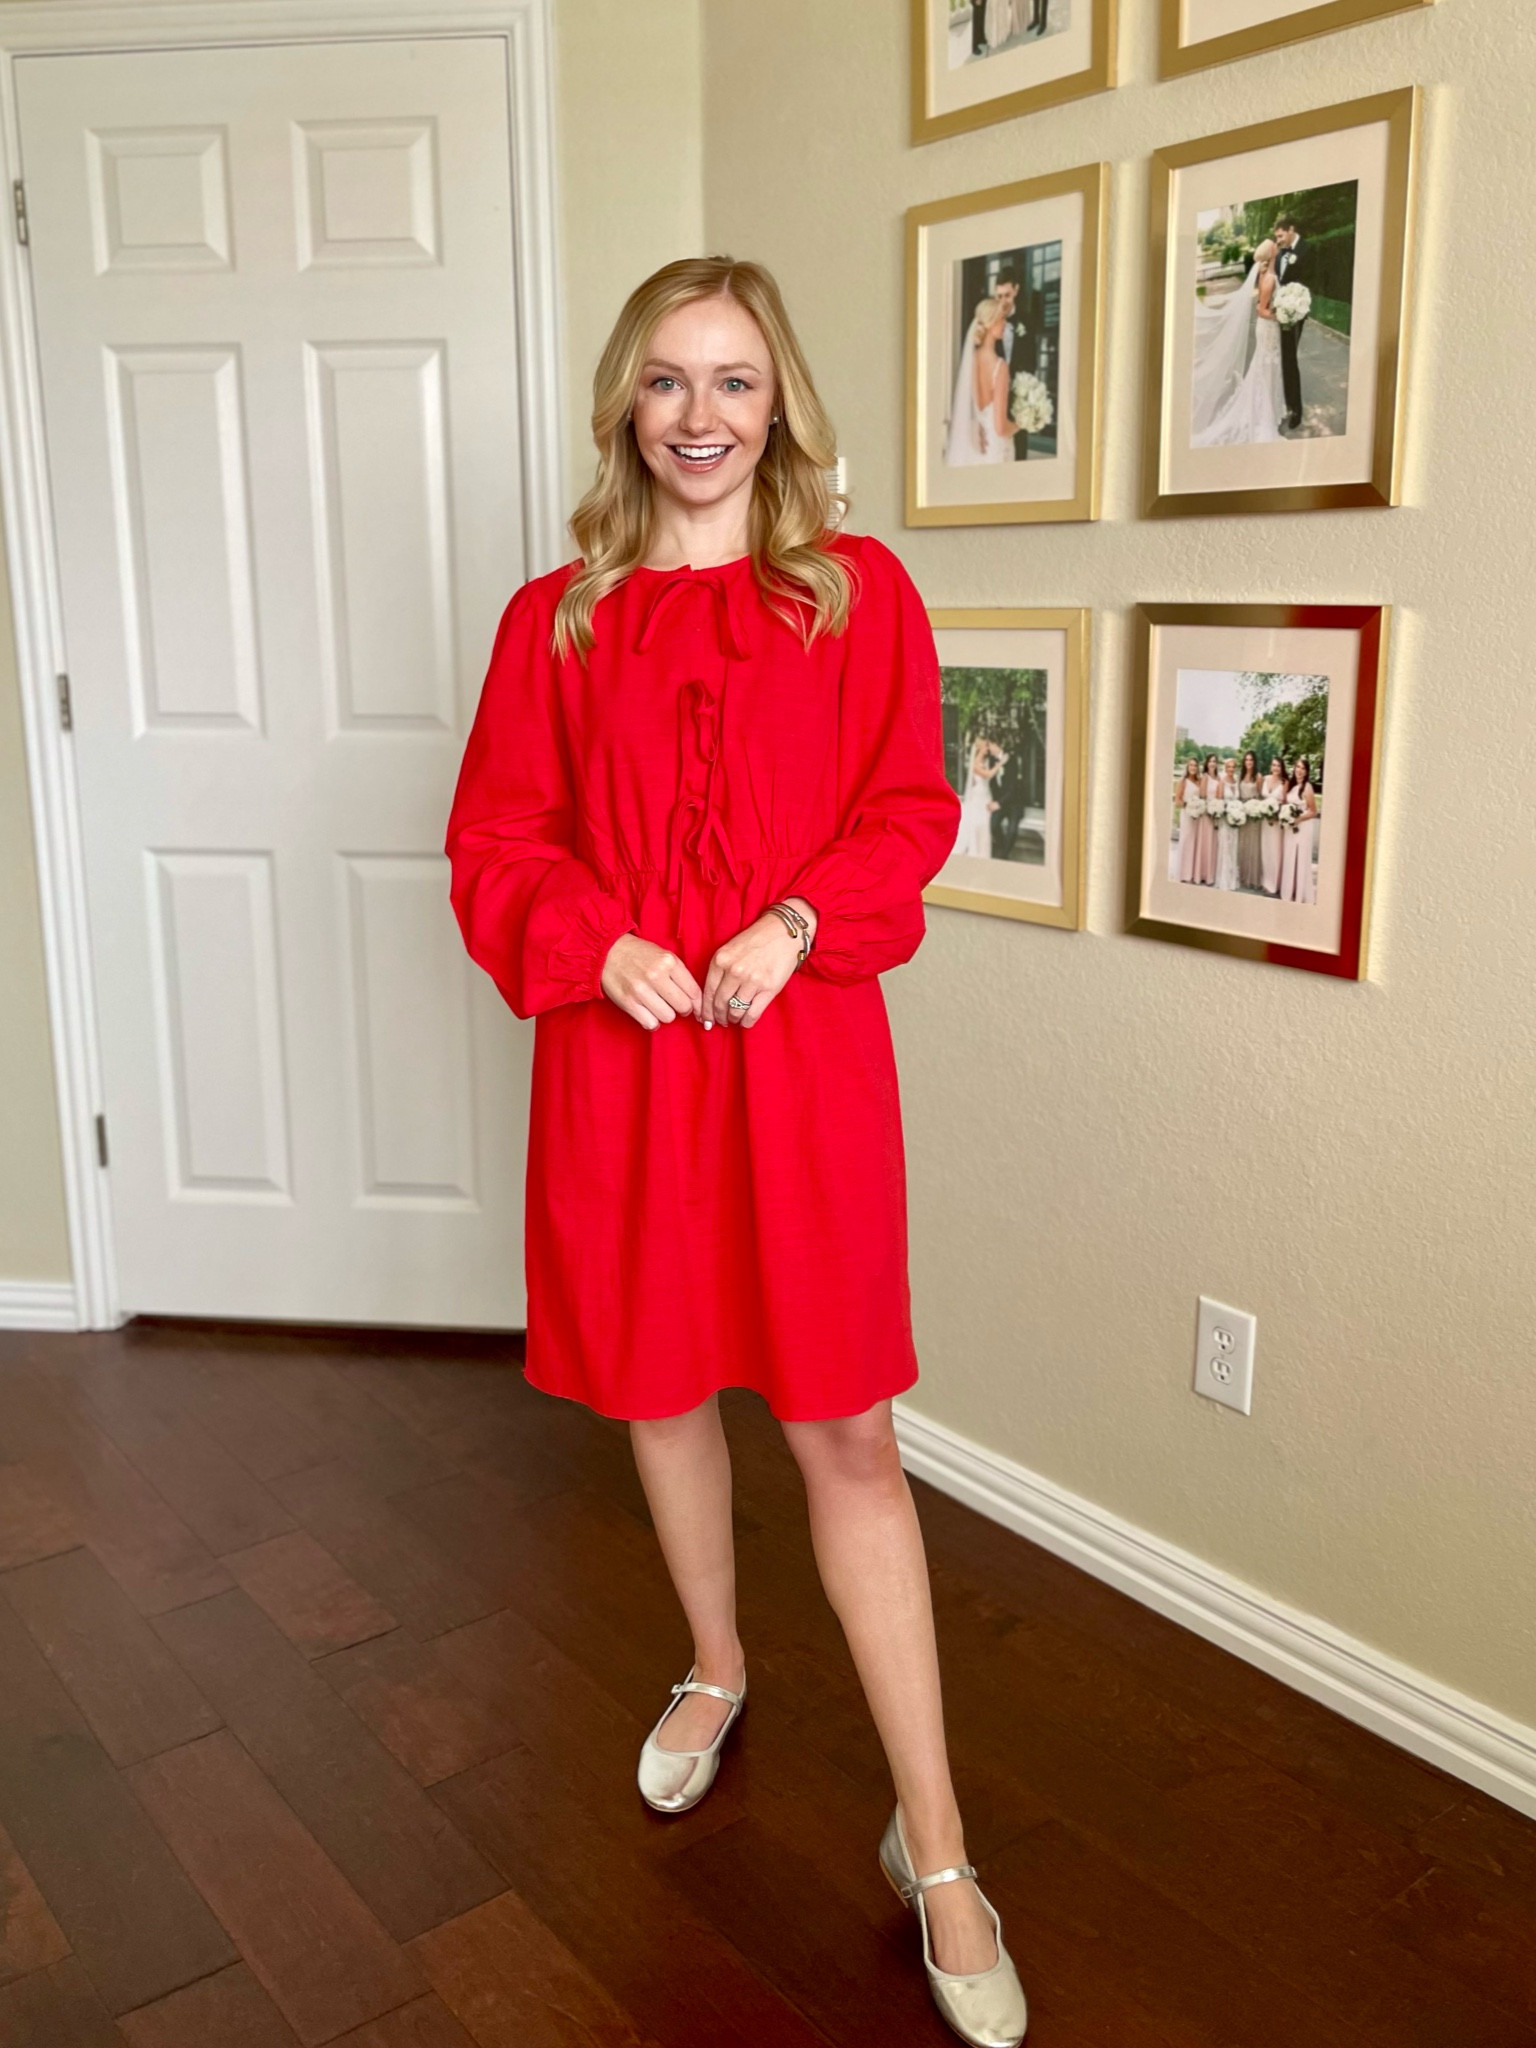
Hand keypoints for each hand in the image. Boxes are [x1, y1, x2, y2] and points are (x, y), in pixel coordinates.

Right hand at [600, 932, 702, 1032]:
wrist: (608, 952)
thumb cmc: (639, 954)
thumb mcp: (664, 956)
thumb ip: (681, 976)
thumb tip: (697, 1003)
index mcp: (669, 962)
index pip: (694, 992)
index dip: (698, 1004)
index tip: (697, 1009)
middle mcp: (656, 975)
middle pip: (684, 1007)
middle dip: (683, 1009)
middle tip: (675, 1004)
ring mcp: (641, 990)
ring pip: (668, 1017)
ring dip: (666, 1014)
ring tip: (658, 1005)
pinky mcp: (629, 1002)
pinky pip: (650, 1023)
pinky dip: (652, 1021)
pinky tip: (649, 1012)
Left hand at [701, 912, 803, 1028]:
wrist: (784, 932)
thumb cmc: (756, 940)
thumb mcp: (730, 949)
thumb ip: (720, 969)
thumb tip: (711, 997)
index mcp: (721, 960)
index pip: (708, 992)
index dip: (705, 1010)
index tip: (704, 1019)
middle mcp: (734, 971)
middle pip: (720, 1004)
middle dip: (718, 1017)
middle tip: (719, 1022)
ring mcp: (752, 980)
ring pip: (735, 1011)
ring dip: (732, 1019)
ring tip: (733, 1020)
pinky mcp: (768, 988)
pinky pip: (752, 1013)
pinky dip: (747, 1022)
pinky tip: (745, 1022)